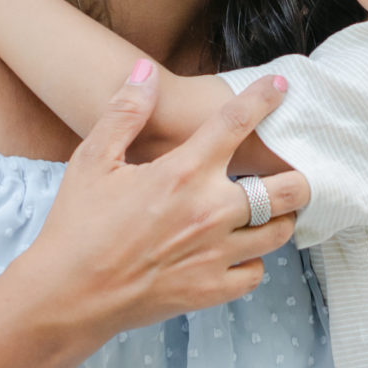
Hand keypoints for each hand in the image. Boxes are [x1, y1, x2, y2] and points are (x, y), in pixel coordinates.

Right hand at [30, 63, 311, 332]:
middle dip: (299, 176)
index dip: (264, 99)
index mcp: (183, 173)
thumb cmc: (77, 226)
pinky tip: (238, 250)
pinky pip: (256, 273)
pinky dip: (253, 260)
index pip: (237, 123)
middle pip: (288, 189)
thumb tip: (145, 70)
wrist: (68, 296)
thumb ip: (124, 112)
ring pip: (279, 232)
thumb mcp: (92, 160)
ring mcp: (215, 255)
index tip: (280, 88)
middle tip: (290, 171)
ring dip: (279, 217)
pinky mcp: (211, 290)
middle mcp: (210, 212)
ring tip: (268, 209)